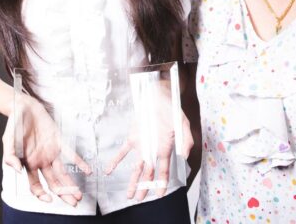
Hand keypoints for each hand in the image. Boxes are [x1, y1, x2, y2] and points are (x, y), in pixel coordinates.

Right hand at [2, 96, 91, 206]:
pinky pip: (71, 154)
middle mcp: (41, 161)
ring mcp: (51, 152)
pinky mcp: (59, 141)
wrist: (22, 107)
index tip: (49, 200)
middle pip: (53, 183)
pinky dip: (79, 163)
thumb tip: (18, 171)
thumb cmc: (13, 126)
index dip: (42, 195)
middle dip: (63, 194)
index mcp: (29, 164)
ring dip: (71, 184)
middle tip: (74, 202)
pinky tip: (87, 171)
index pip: (36, 186)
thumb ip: (10, 157)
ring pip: (63, 173)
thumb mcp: (7, 142)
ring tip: (79, 194)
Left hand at [103, 82, 193, 200]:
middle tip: (139, 199)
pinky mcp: (133, 137)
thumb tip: (184, 155)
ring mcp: (142, 145)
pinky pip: (123, 151)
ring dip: (133, 180)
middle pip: (148, 173)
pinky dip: (116, 161)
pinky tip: (110, 170)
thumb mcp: (183, 123)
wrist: (158, 96)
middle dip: (144, 186)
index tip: (159, 194)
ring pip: (136, 167)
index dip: (161, 183)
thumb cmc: (172, 109)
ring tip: (129, 194)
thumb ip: (186, 140)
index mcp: (165, 149)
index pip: (163, 170)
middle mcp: (153, 150)